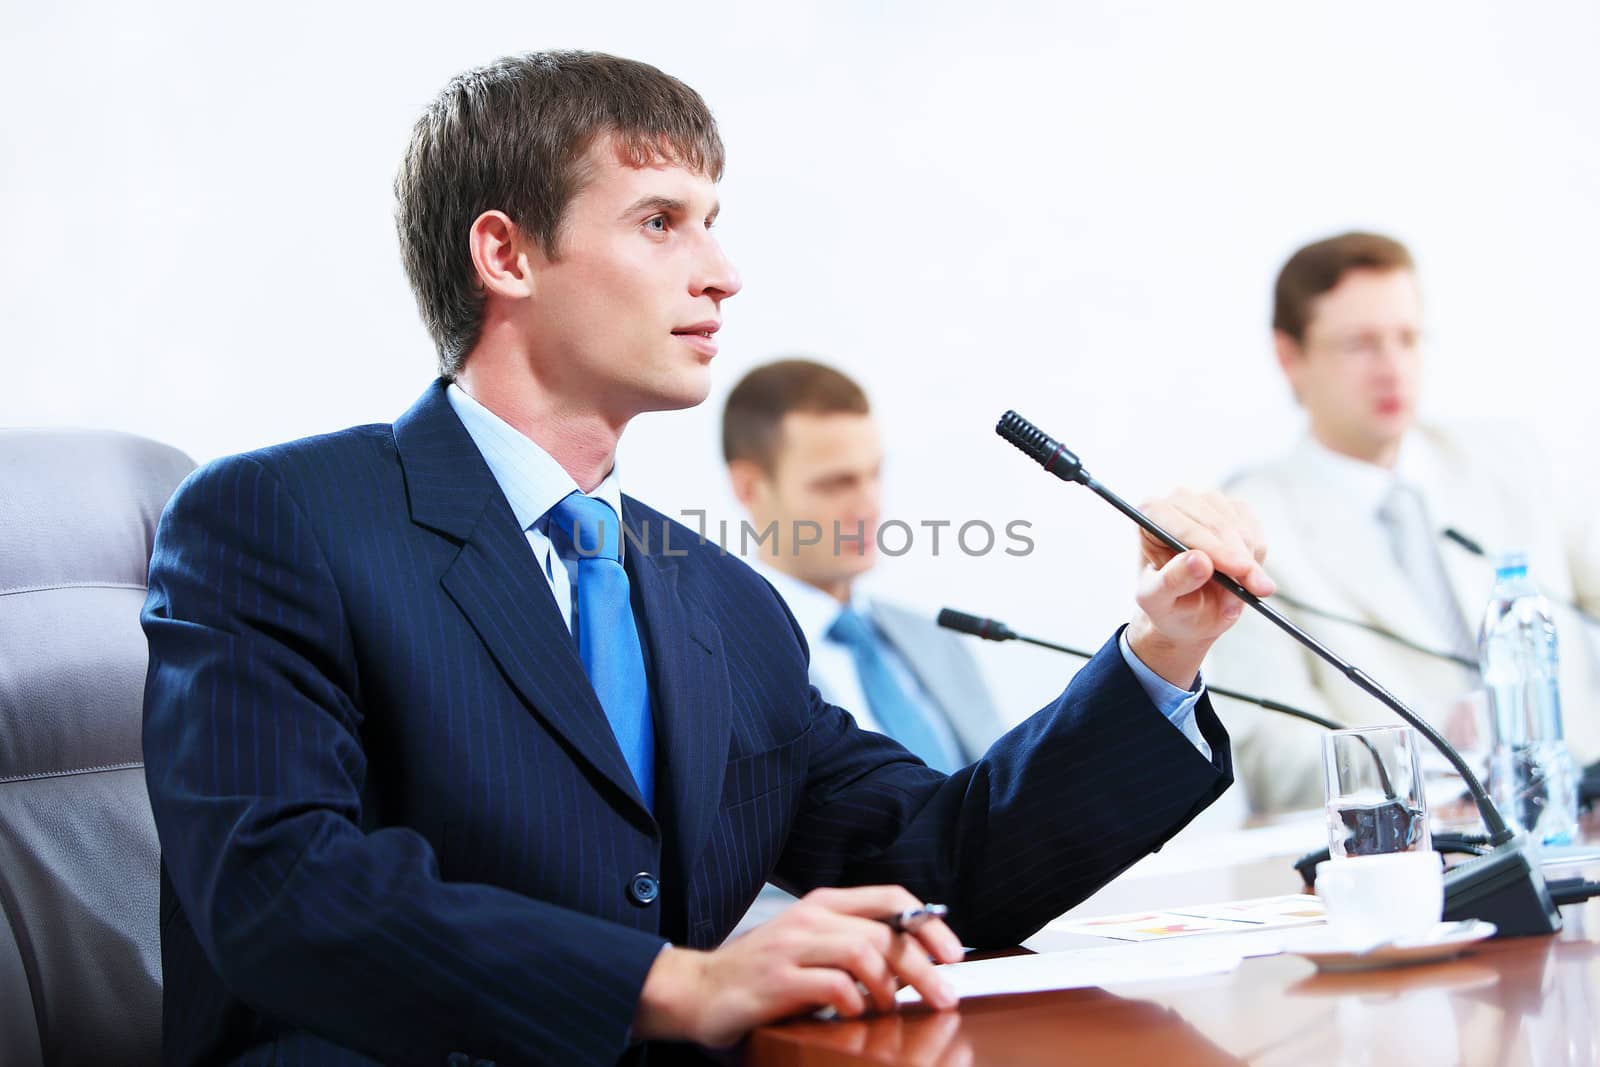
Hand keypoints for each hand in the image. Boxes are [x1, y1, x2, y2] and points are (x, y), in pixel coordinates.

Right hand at [631, 885, 963, 1048]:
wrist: (697, 990)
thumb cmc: (761, 974)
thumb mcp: (810, 948)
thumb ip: (853, 947)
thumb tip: (914, 965)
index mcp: (823, 905)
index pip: (890, 898)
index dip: (930, 924)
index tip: (953, 955)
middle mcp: (809, 918)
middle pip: (885, 932)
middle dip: (924, 966)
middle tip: (944, 996)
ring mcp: (791, 947)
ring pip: (864, 954)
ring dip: (890, 987)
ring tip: (889, 1009)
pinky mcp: (776, 980)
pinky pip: (833, 987)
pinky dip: (853, 1005)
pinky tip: (851, 1016)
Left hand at [1126, 489, 1273, 687]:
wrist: (1187, 610)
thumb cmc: (1165, 602)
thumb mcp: (1158, 601)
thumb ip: (1173, 581)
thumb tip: (1199, 560)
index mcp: (1150, 516)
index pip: (1184, 525)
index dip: (1214, 546)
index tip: (1238, 569)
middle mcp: (1178, 502)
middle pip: (1217, 524)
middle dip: (1239, 561)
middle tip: (1256, 590)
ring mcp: (1209, 504)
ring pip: (1241, 530)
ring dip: (1249, 566)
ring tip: (1234, 599)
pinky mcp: (1235, 512)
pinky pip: (1256, 535)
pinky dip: (1256, 561)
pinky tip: (1242, 580)